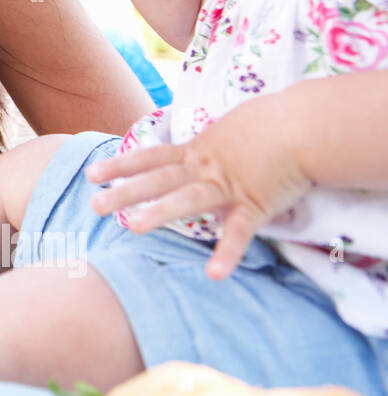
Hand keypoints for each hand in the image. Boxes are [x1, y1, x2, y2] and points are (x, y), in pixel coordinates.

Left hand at [84, 96, 311, 279]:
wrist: (304, 123)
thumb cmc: (270, 122)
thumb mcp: (228, 127)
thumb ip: (209, 145)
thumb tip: (198, 152)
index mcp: (197, 150)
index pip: (150, 157)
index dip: (120, 165)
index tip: (91, 173)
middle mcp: (205, 167)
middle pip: (157, 180)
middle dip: (124, 192)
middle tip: (93, 206)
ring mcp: (228, 185)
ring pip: (188, 200)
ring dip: (160, 213)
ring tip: (133, 228)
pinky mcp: (255, 203)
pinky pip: (239, 231)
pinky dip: (228, 252)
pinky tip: (213, 274)